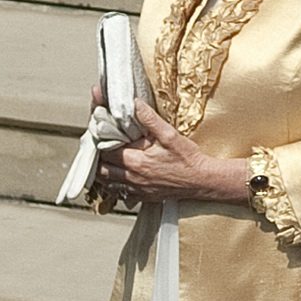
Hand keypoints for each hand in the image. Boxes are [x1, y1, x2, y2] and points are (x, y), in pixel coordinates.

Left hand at [95, 102, 221, 203]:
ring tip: (106, 161)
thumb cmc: (188, 159)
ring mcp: (138, 189)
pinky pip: (122, 194)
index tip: (100, 134)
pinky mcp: (144, 196)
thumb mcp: (170, 135)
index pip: (106, 151)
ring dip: (104, 173)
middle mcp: (134, 177)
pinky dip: (116, 185)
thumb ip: (150, 119)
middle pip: (102, 170)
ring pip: (108, 184)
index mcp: (137, 161)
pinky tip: (121, 176)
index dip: (100, 141)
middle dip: (99, 158)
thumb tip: (135, 104)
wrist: (202, 181)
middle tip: (100, 147)